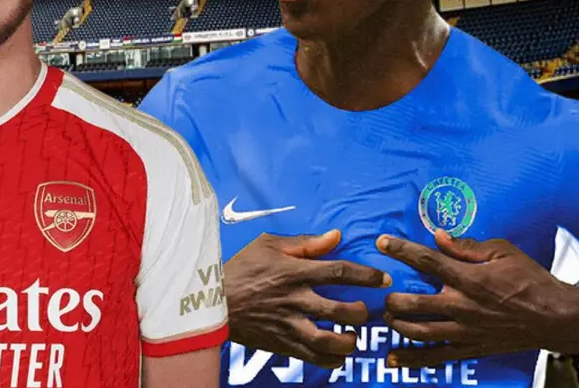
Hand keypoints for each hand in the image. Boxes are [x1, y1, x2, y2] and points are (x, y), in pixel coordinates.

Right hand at [225, 230, 391, 368]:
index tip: (383, 279)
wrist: (213, 300)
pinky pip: (314, 358)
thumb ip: (304, 242)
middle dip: (361, 312)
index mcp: (294, 272)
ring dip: (349, 340)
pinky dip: (332, 360)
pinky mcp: (282, 344)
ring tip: (353, 335)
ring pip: (330, 340)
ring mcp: (289, 325)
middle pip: (342, 310)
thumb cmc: (241, 268)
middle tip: (365, 310)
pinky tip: (338, 353)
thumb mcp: (267, 245)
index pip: (339, 272)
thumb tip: (336, 236)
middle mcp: (295, 300)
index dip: (366, 276)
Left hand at [379, 229, 578, 367]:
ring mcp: (465, 331)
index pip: (426, 261)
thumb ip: (467, 245)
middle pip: (412, 303)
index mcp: (469, 279)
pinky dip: (412, 359)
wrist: (556, 317)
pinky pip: (436, 357)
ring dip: (397, 324)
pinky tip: (392, 358)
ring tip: (389, 315)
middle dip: (391, 297)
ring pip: (418, 331)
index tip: (380, 243)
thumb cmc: (530, 280)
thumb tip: (438, 236)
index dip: (400, 250)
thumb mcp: (503, 252)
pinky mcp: (471, 348)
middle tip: (384, 290)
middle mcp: (462, 306)